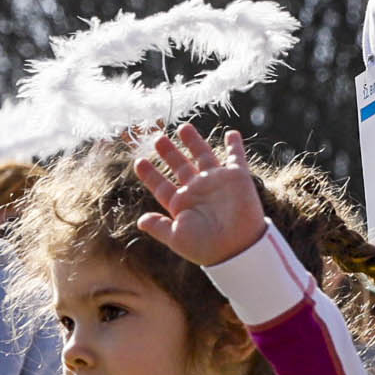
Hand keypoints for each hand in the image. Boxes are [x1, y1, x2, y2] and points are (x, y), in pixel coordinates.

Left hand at [132, 124, 266, 269]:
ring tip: (183, 128)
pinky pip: (236, 157)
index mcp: (181, 204)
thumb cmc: (205, 246)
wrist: (236, 247)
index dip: (150, 175)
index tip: (138, 162)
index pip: (162, 186)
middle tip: (158, 138)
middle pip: (179, 166)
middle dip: (169, 153)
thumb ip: (158, 226)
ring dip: (194, 142)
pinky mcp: (236, 177)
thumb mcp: (176, 237)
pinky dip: (234, 145)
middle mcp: (197, 191)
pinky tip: (231, 133)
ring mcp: (216, 182)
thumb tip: (140, 221)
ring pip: (202, 156)